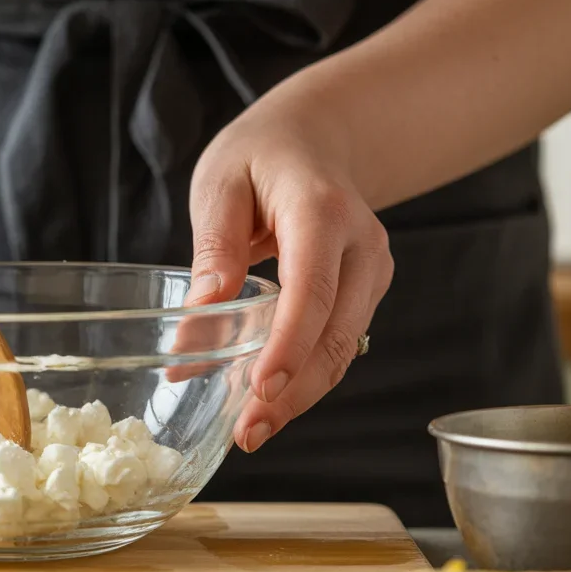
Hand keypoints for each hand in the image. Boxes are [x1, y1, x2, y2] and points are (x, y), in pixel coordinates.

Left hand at [184, 85, 393, 453]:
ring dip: (301, 395)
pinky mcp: (365, 290)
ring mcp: (371, 269)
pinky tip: (269, 401)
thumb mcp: (219, 185)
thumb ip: (214, 249)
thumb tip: (199, 319)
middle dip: (294, 391)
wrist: (311, 139)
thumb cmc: (258, 157)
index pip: (312, 287)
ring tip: (252, 429)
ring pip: (344, 348)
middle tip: (246, 432)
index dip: (289, 344)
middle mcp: (362, 243)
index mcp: (322, 209)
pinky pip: (339, 341)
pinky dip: (307, 376)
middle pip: (335, 332)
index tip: (261, 389)